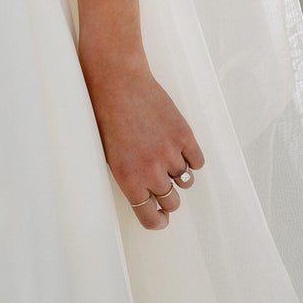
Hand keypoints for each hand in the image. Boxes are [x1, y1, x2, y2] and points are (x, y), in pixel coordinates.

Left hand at [79, 42, 204, 231]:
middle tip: (162, 186)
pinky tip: (181, 150)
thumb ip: (130, 177)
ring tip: (168, 161)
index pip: (151, 218)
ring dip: (179, 176)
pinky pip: (197, 161)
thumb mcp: (109, 155)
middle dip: (167, 197)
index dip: (158, 221)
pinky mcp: (184, 136)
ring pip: (185, 181)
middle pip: (171, 201)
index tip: (160, 219)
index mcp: (129, 180)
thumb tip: (147, 194)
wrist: (118, 81)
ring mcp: (170, 153)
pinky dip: (191, 159)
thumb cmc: (105, 115)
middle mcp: (152, 171)